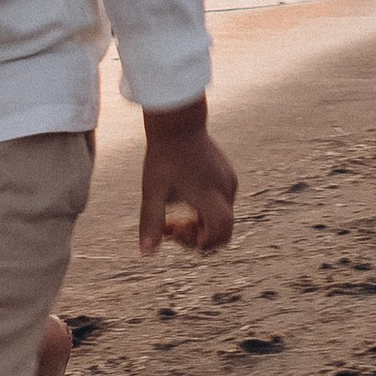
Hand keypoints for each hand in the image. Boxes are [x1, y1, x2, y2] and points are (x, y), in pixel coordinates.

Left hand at [137, 96, 237, 256]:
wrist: (178, 122)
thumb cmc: (163, 156)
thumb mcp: (152, 191)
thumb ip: (151, 223)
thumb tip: (147, 253)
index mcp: (209, 194)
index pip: (221, 232)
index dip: (205, 243)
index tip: (178, 235)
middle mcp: (224, 189)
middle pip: (222, 229)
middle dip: (198, 237)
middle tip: (171, 227)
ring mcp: (228, 181)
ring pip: (221, 217)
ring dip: (200, 224)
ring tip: (174, 216)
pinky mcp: (226, 175)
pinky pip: (221, 203)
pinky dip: (205, 210)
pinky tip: (183, 200)